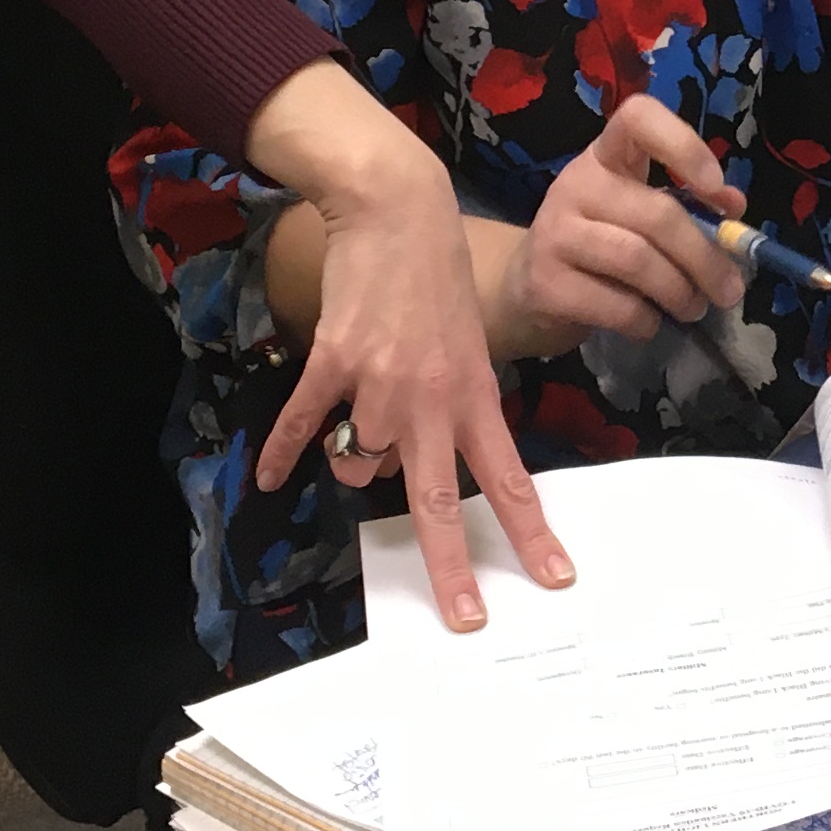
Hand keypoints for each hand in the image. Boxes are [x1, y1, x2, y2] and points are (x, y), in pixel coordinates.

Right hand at [244, 68, 569, 629]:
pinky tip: (275, 478)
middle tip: (466, 620)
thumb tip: (414, 458)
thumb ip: (453, 404)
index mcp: (475, 394)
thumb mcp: (469, 342)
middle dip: (451, 568)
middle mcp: (433, 399)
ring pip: (361, 461)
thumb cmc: (439, 276)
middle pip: (442, 500)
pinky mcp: (335, 362)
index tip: (555, 578)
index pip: (509, 476)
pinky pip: (305, 422)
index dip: (530, 532)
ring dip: (356, 458)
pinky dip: (286, 451)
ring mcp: (381, 383)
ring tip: (356, 425)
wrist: (398, 210)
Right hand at [476, 97, 747, 360]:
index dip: (683, 145)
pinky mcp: (545, 283)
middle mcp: (577, 184)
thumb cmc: (596, 243)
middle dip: (705, 259)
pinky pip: (616, 304)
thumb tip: (734, 207)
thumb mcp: (638, 212)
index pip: (637, 118)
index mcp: (606, 157)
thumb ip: (687, 205)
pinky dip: (646, 321)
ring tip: (694, 308)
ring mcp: (555, 232)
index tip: (714, 187)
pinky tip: (649, 324)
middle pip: (657, 214)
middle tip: (729, 291)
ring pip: (638, 261)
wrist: (524, 289)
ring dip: (680, 293)